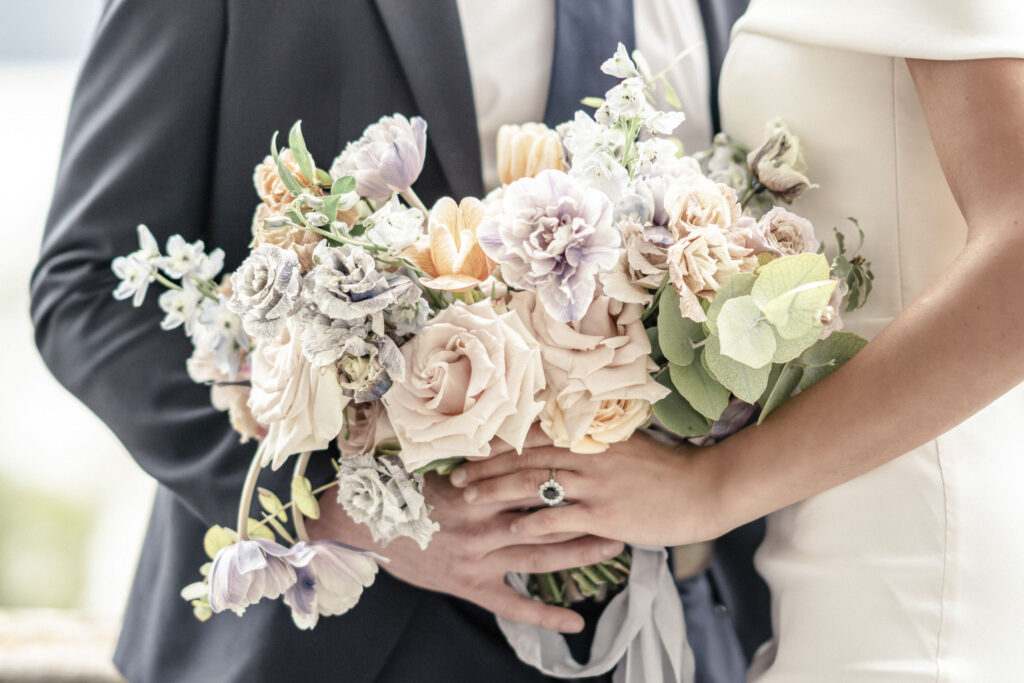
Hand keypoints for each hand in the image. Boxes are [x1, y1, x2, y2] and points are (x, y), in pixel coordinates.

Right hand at [306, 469, 623, 633]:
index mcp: (480, 488)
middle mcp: (483, 522)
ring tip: (615, 546)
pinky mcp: (469, 586)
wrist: (364, 523)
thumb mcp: (445, 464)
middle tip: (625, 507)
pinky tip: (573, 622)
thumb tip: (520, 433)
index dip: (572, 473)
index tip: (603, 468)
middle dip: (588, 512)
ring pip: (539, 555)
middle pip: (547, 516)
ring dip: (579, 552)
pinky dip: (543, 615)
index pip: (535, 479)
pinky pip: (512, 606)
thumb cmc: (406, 489)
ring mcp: (478, 557)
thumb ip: (484, 456)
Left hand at [450, 431, 736, 547]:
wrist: (703, 490)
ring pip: (532, 484)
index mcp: (591, 437)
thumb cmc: (667, 471)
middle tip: (457, 477)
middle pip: (524, 458)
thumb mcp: (628, 446)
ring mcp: (593, 485)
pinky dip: (530, 523)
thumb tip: (567, 440)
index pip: (535, 436)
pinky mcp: (601, 514)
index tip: (473, 447)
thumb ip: (595, 443)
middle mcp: (586, 456)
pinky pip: (557, 519)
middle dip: (487, 467)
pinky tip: (508, 530)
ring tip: (470, 500)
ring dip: (497, 492)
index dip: (502, 442)